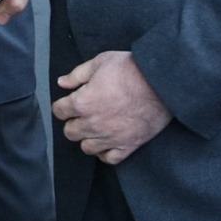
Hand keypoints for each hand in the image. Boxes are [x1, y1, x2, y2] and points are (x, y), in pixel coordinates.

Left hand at [52, 51, 171, 163]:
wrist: (161, 82)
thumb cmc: (131, 69)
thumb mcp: (100, 62)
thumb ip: (77, 74)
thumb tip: (62, 83)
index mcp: (82, 102)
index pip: (59, 111)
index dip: (62, 106)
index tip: (68, 103)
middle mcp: (93, 123)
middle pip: (70, 132)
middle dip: (73, 122)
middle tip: (83, 114)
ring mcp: (110, 137)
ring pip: (87, 147)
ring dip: (87, 138)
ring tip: (95, 128)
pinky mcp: (128, 145)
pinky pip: (109, 158)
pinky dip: (105, 152)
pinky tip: (107, 143)